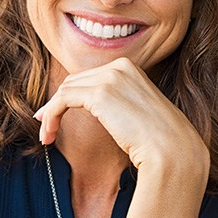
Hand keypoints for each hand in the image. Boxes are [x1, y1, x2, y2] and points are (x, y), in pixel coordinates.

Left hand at [33, 57, 207, 172]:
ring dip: (50, 114)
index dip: (68, 96)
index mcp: (130, 67)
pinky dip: (50, 116)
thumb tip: (96, 108)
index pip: (88, 78)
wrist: (172, 151)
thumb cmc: (158, 140)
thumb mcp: (136, 112)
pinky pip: (62, 101)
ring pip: (65, 91)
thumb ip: (117, 103)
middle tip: (45, 127)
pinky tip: (48, 134)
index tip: (54, 115)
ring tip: (46, 137)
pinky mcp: (99, 94)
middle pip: (74, 82)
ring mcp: (110, 77)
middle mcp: (119, 66)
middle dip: (55, 104)